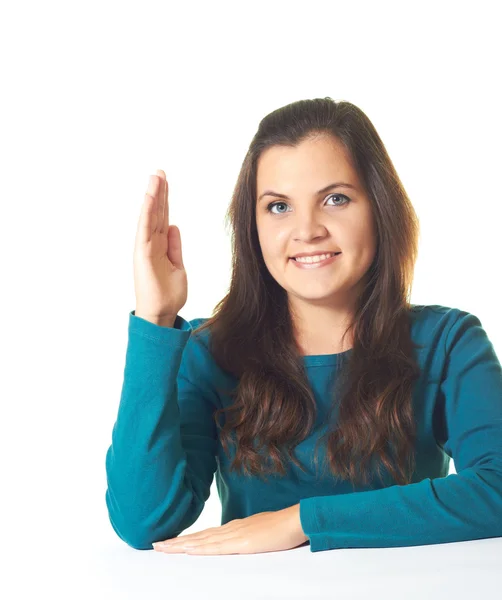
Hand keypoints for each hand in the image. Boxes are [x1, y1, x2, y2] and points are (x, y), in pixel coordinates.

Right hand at [133, 169, 187, 322]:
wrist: (162, 312)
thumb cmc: (168, 293)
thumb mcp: (178, 265)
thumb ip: (175, 246)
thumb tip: (174, 226)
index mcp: (160, 245)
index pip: (163, 218)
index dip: (165, 200)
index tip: (166, 182)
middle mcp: (151, 244)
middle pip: (157, 213)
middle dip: (159, 192)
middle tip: (160, 172)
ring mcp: (146, 247)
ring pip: (150, 217)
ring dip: (152, 196)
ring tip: (155, 177)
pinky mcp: (143, 253)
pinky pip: (145, 228)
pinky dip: (147, 212)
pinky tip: (150, 197)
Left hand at [152, 504, 308, 554]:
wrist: (294, 519)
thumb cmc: (280, 527)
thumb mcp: (258, 531)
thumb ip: (245, 535)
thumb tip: (236, 539)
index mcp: (233, 527)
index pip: (204, 534)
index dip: (186, 539)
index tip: (169, 542)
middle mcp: (229, 529)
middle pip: (198, 537)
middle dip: (176, 542)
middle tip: (155, 545)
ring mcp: (234, 535)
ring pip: (202, 541)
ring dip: (181, 545)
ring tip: (162, 548)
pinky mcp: (241, 543)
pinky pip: (216, 547)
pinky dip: (200, 549)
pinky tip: (188, 550)